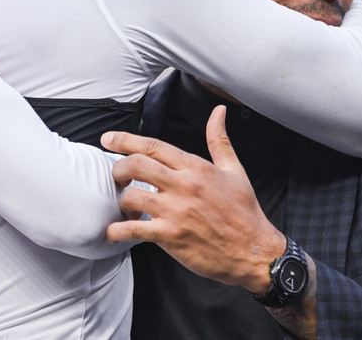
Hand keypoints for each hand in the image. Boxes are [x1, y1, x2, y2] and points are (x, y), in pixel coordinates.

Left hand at [102, 106, 285, 293]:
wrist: (254, 251)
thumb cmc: (244, 211)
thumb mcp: (235, 171)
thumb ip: (220, 140)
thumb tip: (219, 112)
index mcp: (196, 167)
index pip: (153, 146)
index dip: (125, 140)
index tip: (108, 139)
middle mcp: (183, 185)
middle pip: (135, 165)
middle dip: (117, 169)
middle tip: (117, 178)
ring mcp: (176, 211)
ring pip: (131, 196)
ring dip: (121, 202)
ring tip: (127, 209)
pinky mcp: (170, 236)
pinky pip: (133, 230)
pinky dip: (116, 232)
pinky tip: (115, 233)